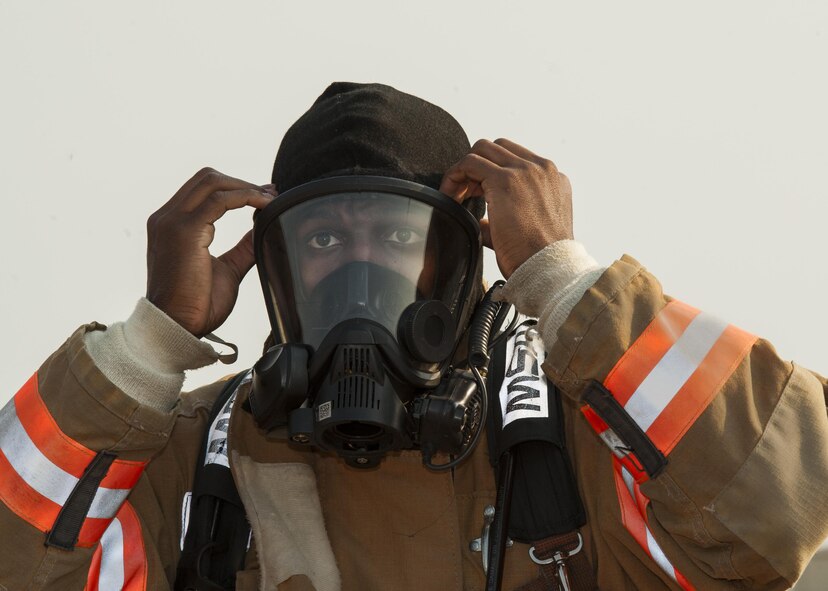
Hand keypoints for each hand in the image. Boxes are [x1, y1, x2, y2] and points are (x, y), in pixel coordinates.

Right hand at [146, 168, 274, 336]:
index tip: (265, 194)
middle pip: (207, 178)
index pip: (202, 190)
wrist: (178, 328)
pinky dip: (246, 197)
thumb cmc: (198, 306)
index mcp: (172, 225)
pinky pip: (220, 200)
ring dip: (246, 187)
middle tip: (271, 194)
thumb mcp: (227, 268)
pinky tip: (265, 205)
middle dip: (243, 182)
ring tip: (271, 198)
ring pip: (212, 182)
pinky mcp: (185, 231)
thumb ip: (243, 247)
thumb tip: (263, 228)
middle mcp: (167, 218)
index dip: (236, 187)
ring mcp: (172, 222)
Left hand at [440, 139, 572, 277]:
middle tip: (463, 193)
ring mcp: (525, 171)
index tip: (477, 193)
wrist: (548, 268)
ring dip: (465, 169)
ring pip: (483, 149)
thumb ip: (510, 217)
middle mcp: (542, 169)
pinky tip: (450, 195)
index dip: (491, 172)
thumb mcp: (532, 229)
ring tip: (454, 194)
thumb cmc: (539, 258)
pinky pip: (471, 162)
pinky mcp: (505, 180)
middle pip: (498, 148)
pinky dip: (455, 175)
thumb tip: (484, 223)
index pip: (515, 159)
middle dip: (477, 167)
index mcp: (553, 180)